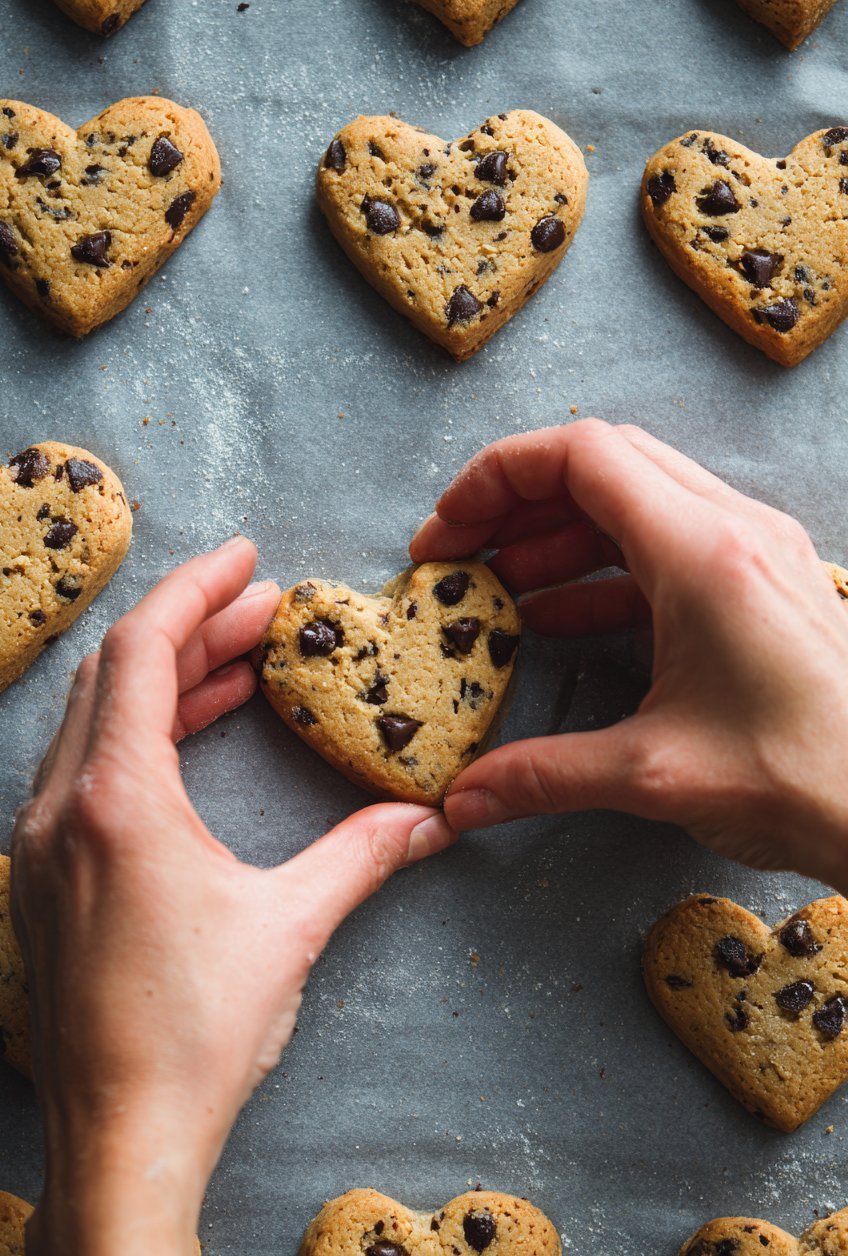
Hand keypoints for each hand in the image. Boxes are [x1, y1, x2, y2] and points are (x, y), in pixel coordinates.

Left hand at [11, 536, 453, 1255]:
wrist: (120, 1137)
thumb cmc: (196, 1035)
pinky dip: (143, 733)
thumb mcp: (292, 927)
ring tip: (242, 663)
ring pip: (98, 719)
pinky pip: (89, 768)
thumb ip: (364, 855)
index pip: (146, 651)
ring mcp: (47, 845)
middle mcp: (65, 809)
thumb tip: (433, 818)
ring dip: (169, 680)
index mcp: (119, 801)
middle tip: (265, 611)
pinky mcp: (51, 877)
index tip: (250, 559)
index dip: (198, 588)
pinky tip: (193, 738)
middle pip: (119, 673)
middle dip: (194, 627)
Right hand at [411, 420, 847, 890]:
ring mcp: (754, 555)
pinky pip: (665, 551)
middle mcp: (733, 532)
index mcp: (705, 553)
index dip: (496, 479)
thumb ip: (546, 774)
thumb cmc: (807, 778)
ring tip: (498, 589)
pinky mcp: (761, 589)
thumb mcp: (656, 774)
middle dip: (518, 503)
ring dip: (558, 535)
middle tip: (462, 555)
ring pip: (635, 503)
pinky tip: (558, 618)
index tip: (449, 529)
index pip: (581, 455)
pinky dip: (603, 573)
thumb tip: (465, 798)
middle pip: (604, 466)